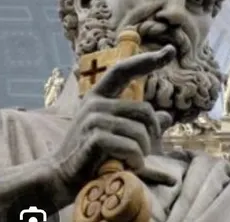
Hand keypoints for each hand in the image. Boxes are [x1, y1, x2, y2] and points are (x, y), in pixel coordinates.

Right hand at [47, 45, 175, 201]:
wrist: (59, 177)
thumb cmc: (91, 155)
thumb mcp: (117, 134)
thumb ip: (140, 123)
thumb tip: (167, 116)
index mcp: (99, 96)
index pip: (124, 70)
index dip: (146, 60)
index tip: (169, 50)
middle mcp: (95, 103)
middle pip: (144, 110)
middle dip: (152, 133)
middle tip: (145, 151)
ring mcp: (92, 119)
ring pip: (140, 131)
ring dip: (143, 151)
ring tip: (133, 162)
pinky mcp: (94, 137)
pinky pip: (130, 146)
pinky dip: (135, 160)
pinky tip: (129, 166)